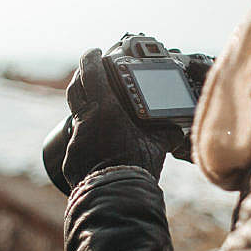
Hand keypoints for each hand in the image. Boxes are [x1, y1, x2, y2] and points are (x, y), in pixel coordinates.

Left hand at [62, 49, 183, 188]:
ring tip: (97, 108)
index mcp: (105, 110)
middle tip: (89, 70)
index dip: (91, 59)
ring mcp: (76, 140)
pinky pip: (78, 141)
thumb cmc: (138, 167)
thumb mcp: (157, 145)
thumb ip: (165, 132)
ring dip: (85, 108)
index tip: (94, 52)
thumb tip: (178, 128)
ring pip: (76, 116)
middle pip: (76, 89)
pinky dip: (87, 138)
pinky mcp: (71, 158)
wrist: (117, 197)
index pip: (92, 74)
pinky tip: (97, 143)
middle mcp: (86, 121)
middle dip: (81, 76)